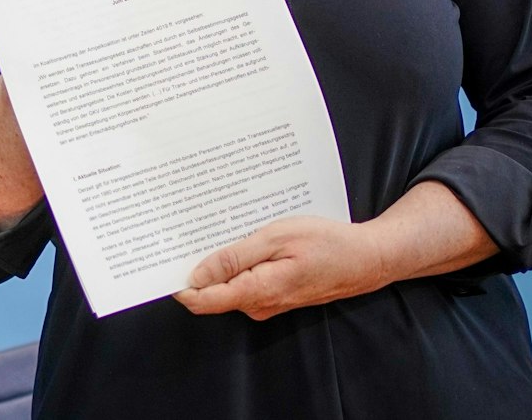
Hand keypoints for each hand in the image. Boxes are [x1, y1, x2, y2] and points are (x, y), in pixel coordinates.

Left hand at [173, 216, 388, 320]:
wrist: (367, 258)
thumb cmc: (326, 243)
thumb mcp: (276, 239)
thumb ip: (234, 258)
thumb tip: (196, 277)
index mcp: (256, 292)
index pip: (202, 301)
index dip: (178, 282)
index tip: (164, 258)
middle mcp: (258, 304)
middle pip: (210, 292)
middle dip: (197, 264)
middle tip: (190, 228)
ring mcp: (267, 302)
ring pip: (228, 285)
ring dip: (220, 260)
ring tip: (221, 225)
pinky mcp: (275, 295)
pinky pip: (245, 281)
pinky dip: (238, 262)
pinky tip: (245, 238)